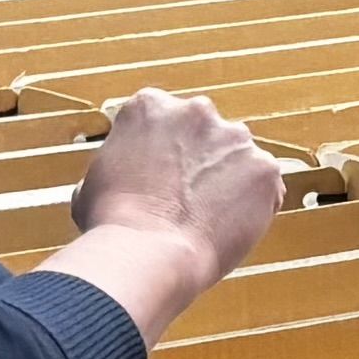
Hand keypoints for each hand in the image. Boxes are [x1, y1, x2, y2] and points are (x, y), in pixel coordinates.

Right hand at [74, 92, 276, 285]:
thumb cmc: (111, 222)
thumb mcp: (93, 180)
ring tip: (207, 217)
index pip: (164, 119)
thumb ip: (117, 164)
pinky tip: (231, 226)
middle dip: (200, 159)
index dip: (162, 150)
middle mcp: (196, 111)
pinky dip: (255, 205)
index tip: (161, 174)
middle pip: (206, 133)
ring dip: (229, 180)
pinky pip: (266, 186)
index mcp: (150, 106)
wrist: (147, 252)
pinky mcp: (264, 168)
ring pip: (238, 158)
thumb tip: (121, 175)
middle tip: (186, 197)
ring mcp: (235, 138)